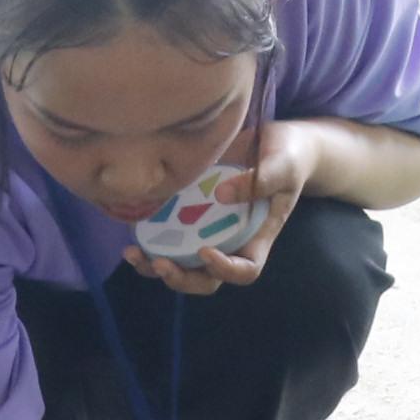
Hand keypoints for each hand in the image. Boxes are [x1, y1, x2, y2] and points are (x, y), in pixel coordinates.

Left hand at [117, 121, 311, 297]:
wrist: (276, 141)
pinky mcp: (191, 213)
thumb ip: (260, 181)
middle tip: (161, 264)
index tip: (205, 251)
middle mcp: (230, 241)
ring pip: (182, 263)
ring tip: (134, 254)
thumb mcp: (283, 166)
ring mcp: (208, 230)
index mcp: (257, 238)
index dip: (224, 269)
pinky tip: (130, 231)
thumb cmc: (289, 156)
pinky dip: (148, 238)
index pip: (245, 271)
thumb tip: (222, 193)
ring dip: (156, 266)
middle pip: (207, 279)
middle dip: (182, 278)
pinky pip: (169, 234)